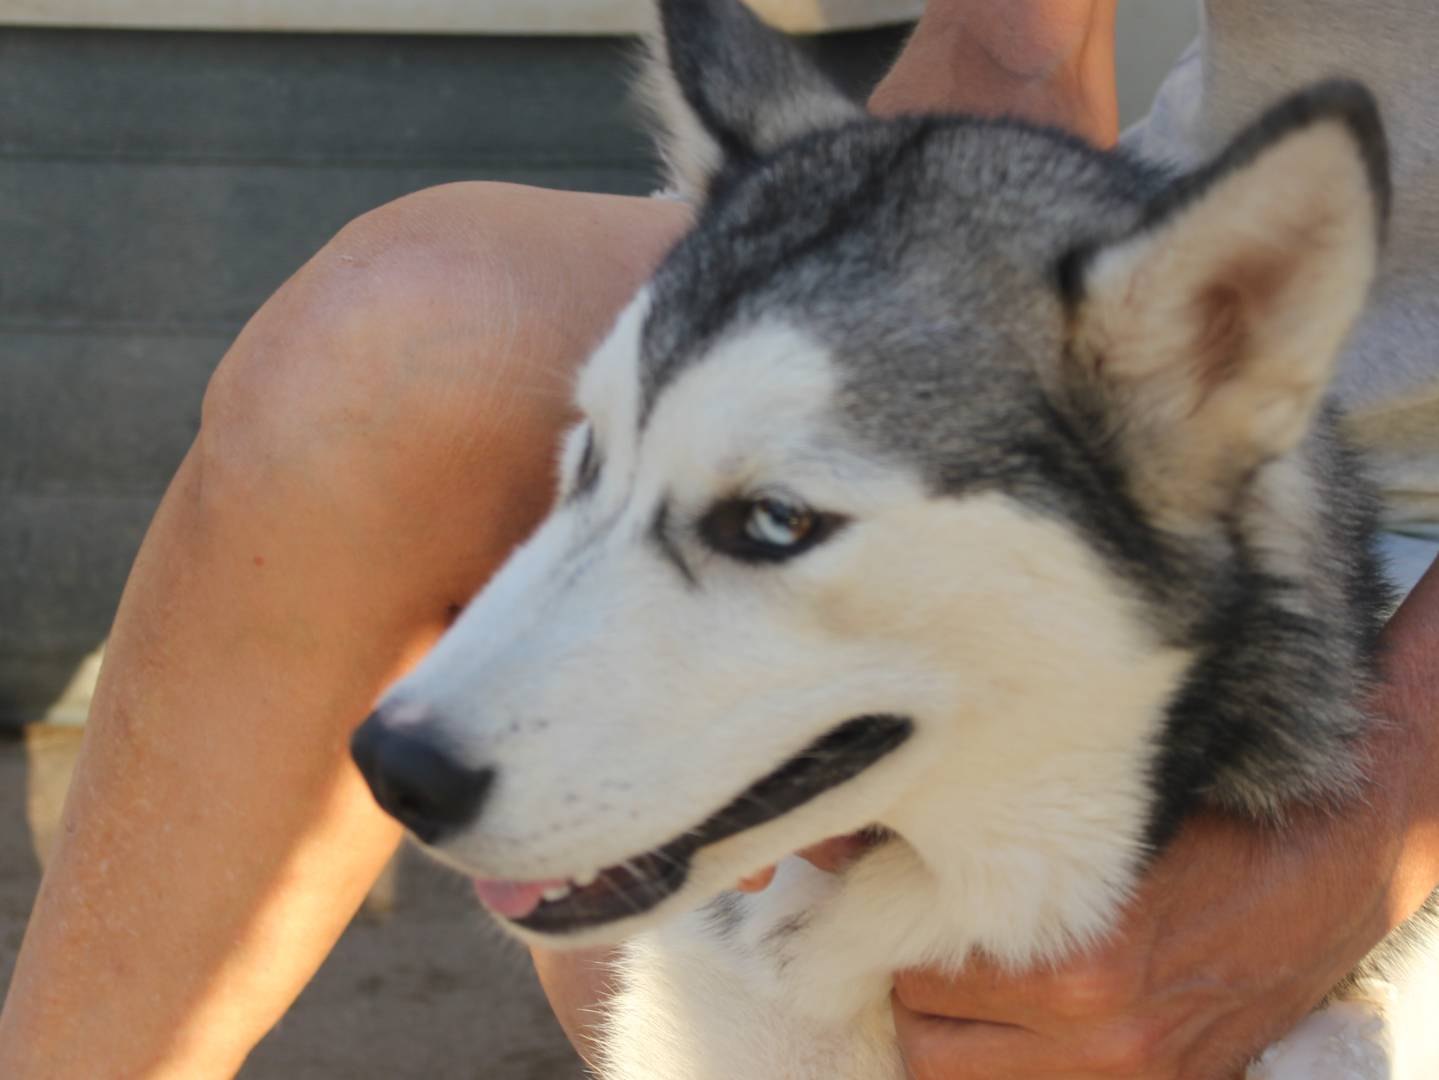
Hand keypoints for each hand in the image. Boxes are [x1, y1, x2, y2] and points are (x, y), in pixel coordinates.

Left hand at [885, 559, 1438, 1079]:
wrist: (1324, 866)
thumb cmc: (1196, 825)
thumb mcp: (1079, 829)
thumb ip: (969, 843)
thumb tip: (846, 836)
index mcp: (1075, 964)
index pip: (913, 971)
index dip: (886, 927)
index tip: (880, 894)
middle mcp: (1097, 1037)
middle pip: (925, 1039)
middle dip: (910, 985)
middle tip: (921, 936)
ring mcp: (1129, 1078)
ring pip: (957, 1078)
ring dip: (946, 1033)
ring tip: (964, 981)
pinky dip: (999, 1062)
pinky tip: (1006, 1020)